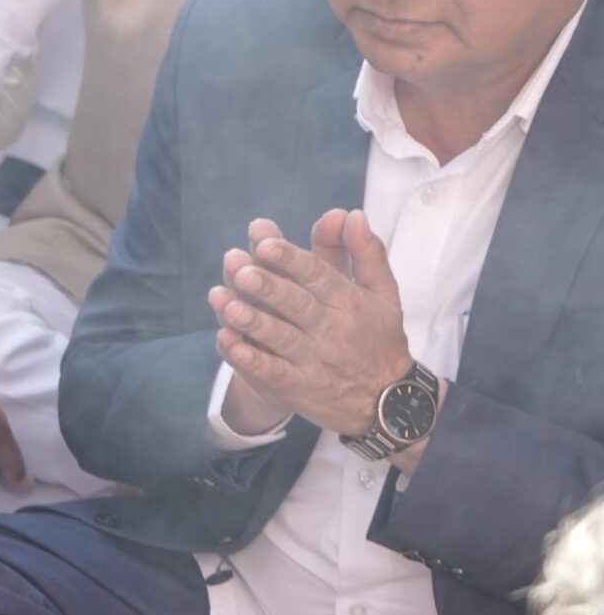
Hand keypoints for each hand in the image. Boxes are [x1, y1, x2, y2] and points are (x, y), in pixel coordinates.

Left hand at [207, 210, 413, 438]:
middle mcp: (331, 330)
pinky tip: (227, 342)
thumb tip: (352, 214)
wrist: (389, 401)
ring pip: (281, 338)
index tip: (264, 243)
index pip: (318, 275)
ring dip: (252, 320)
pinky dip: (250, 360)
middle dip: (268, 286)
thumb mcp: (382, 293)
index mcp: (349, 302)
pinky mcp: (300, 388)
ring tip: (225, 302)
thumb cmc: (379, 336)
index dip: (291, 259)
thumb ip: (365, 252)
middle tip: (240, 268)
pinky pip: (273, 373)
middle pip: (297, 304)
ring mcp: (314, 361)